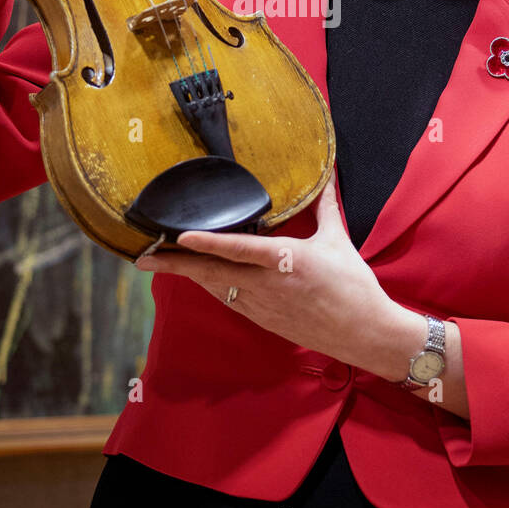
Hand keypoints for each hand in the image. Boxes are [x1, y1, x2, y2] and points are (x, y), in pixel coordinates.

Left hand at [135, 170, 411, 372]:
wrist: (365, 333)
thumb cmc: (354, 285)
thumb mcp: (338, 240)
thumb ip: (325, 205)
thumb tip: (325, 174)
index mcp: (286, 260)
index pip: (238, 249)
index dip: (207, 243)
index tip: (180, 237)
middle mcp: (267, 285)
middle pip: (212, 273)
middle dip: (175, 264)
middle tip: (143, 256)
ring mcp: (263, 306)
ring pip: (215, 288)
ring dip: (187, 274)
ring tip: (159, 262)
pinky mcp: (264, 320)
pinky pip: (228, 300)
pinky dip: (209, 286)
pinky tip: (196, 277)